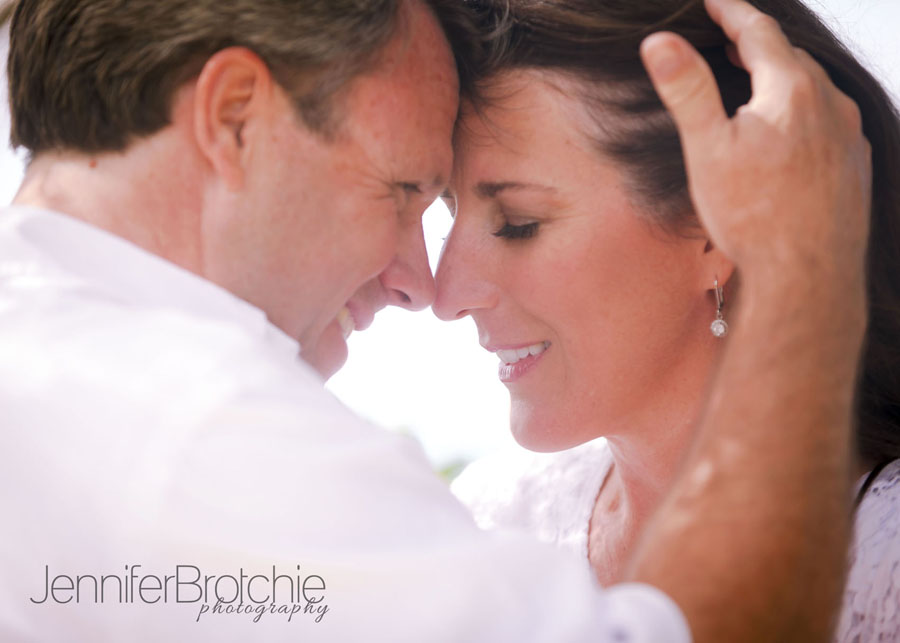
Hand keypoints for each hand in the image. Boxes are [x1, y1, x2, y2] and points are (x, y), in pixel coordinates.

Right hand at [640, 0, 870, 287]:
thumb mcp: (707, 149)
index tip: (714, 1)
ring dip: (784, 76)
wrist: (806, 274)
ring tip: (758, 81)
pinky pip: (830, 119)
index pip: (760, 32)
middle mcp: (829, 103)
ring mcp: (848, 134)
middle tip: (731, 38)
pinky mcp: (855, 163)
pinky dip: (805, 110)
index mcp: (789, 91)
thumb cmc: (752, 215)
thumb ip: (687, 89)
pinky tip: (791, 131)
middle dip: (758, 42)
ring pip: (814, 88)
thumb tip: (660, 41)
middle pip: (790, 57)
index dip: (732, 12)